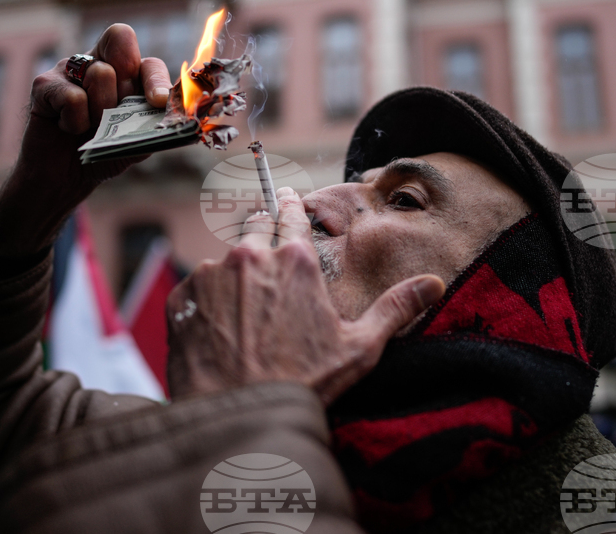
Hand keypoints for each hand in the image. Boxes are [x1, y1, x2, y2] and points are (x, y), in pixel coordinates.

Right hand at [0, 24, 171, 256]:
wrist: (66, 178)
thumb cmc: (105, 153)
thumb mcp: (139, 141)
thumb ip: (160, 123)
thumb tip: (189, 113)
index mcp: (126, 74)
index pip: (147, 59)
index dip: (155, 78)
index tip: (159, 102)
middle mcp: (98, 62)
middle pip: (122, 47)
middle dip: (125, 91)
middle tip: (114, 116)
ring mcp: (69, 69)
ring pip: (100, 74)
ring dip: (101, 114)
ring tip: (90, 128)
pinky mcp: (44, 83)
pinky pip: (73, 97)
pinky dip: (76, 123)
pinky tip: (68, 129)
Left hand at [166, 188, 445, 404]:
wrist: (239, 417)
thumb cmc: (303, 383)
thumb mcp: (359, 347)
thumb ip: (395, 308)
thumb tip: (433, 283)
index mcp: (294, 260)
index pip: (290, 213)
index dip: (289, 205)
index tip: (286, 198)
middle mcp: (249, 256)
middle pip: (253, 226)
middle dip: (260, 232)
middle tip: (265, 251)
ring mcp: (211, 275)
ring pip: (223, 262)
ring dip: (232, 277)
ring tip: (242, 313)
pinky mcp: (181, 297)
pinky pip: (195, 289)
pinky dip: (204, 303)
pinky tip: (218, 331)